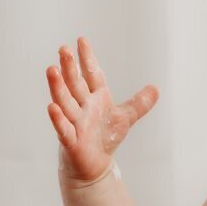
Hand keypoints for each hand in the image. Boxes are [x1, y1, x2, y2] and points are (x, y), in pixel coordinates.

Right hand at [45, 36, 158, 184]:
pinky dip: (58, 118)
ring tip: (51, 69)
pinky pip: (63, 128)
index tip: (81, 40)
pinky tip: (51, 106)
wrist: (95, 165)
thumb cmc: (105, 138)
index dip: (87, 59)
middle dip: (69, 67)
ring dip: (58, 87)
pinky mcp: (70, 140)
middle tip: (63, 49)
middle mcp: (83, 107)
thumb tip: (156, 88)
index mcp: (96, 99)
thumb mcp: (126, 117)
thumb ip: (139, 103)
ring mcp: (75, 122)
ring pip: (65, 102)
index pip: (91, 75)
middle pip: (75, 84)